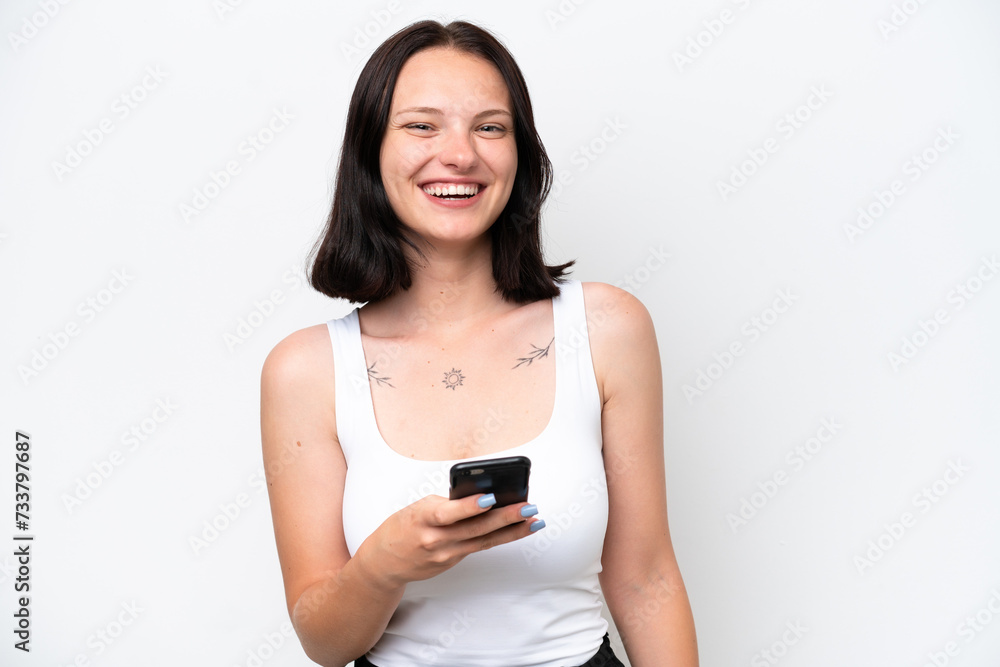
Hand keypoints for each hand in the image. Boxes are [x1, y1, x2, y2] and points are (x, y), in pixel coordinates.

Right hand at [355, 494, 541, 588]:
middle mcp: (436, 539)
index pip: (449, 513)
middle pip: (475, 528)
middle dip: (505, 517)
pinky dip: (500, 537)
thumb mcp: (418, 508)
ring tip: (534, 520)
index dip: (469, 507)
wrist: (383, 563)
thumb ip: (447, 505)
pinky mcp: (452, 562)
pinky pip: (479, 547)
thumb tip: (482, 499)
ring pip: (483, 540)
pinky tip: (518, 530)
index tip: (490, 497)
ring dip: (511, 530)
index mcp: (423, 518)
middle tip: (528, 507)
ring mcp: (446, 555)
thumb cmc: (402, 526)